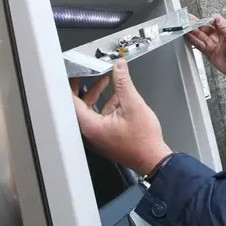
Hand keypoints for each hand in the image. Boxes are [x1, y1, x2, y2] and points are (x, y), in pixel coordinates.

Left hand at [69, 59, 171, 174]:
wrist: (153, 158)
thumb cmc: (143, 141)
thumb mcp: (133, 104)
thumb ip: (123, 83)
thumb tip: (119, 67)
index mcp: (91, 126)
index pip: (73, 102)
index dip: (72, 86)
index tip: (73, 75)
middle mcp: (91, 133)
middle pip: (81, 106)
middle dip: (86, 89)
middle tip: (87, 75)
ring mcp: (98, 137)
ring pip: (92, 112)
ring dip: (98, 96)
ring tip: (106, 82)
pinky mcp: (106, 138)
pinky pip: (100, 118)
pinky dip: (106, 106)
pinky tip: (118, 97)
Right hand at [186, 15, 225, 85]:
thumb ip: (224, 27)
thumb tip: (216, 17)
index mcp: (223, 31)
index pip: (210, 23)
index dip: (202, 20)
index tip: (196, 18)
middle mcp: (216, 37)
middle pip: (203, 29)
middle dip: (194, 25)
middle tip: (186, 22)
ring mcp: (211, 44)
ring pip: (199, 37)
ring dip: (192, 33)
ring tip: (184, 28)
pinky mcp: (208, 52)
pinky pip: (199, 46)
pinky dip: (193, 42)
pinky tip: (188, 37)